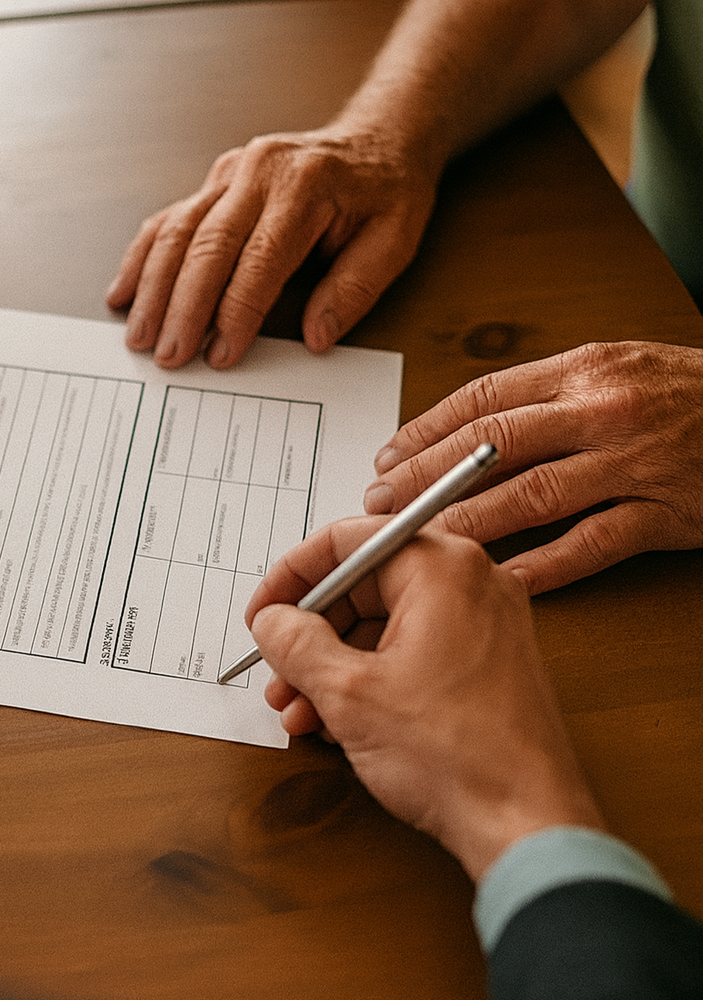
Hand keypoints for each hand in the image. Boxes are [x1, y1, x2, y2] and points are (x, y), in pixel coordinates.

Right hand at [105, 126, 436, 368]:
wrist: (379, 135)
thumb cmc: (387, 191)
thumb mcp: (395, 239)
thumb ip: (355, 289)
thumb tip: (316, 337)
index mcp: (305, 185)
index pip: (259, 259)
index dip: (235, 312)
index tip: (221, 355)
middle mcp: (259, 172)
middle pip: (205, 246)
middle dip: (182, 308)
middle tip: (169, 357)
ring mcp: (229, 173)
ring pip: (176, 232)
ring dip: (153, 288)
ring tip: (139, 336)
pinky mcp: (213, 182)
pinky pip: (168, 220)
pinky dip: (142, 259)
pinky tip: (124, 293)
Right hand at [249, 519, 603, 880]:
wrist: (526, 825)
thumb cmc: (456, 755)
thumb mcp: (346, 692)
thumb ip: (295, 643)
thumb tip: (272, 621)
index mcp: (442, 567)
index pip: (346, 541)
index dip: (290, 578)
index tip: (263, 614)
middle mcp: (470, 583)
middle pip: (362, 587)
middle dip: (309, 636)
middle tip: (278, 672)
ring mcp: (483, 625)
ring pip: (381, 627)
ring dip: (331, 667)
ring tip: (300, 712)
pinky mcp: (485, 664)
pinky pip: (410, 654)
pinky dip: (369, 682)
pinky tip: (336, 724)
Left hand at [365, 341, 702, 594]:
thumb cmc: (691, 392)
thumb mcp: (618, 369)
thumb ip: (549, 395)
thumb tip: (466, 429)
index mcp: (584, 369)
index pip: (482, 399)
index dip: (423, 431)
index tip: (385, 457)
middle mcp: (603, 411)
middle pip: (489, 448)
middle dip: (423, 479)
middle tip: (378, 503)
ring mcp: (635, 463)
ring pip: (530, 497)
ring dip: (465, 522)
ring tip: (419, 542)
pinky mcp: (666, 513)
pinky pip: (591, 545)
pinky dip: (542, 566)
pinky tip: (498, 579)